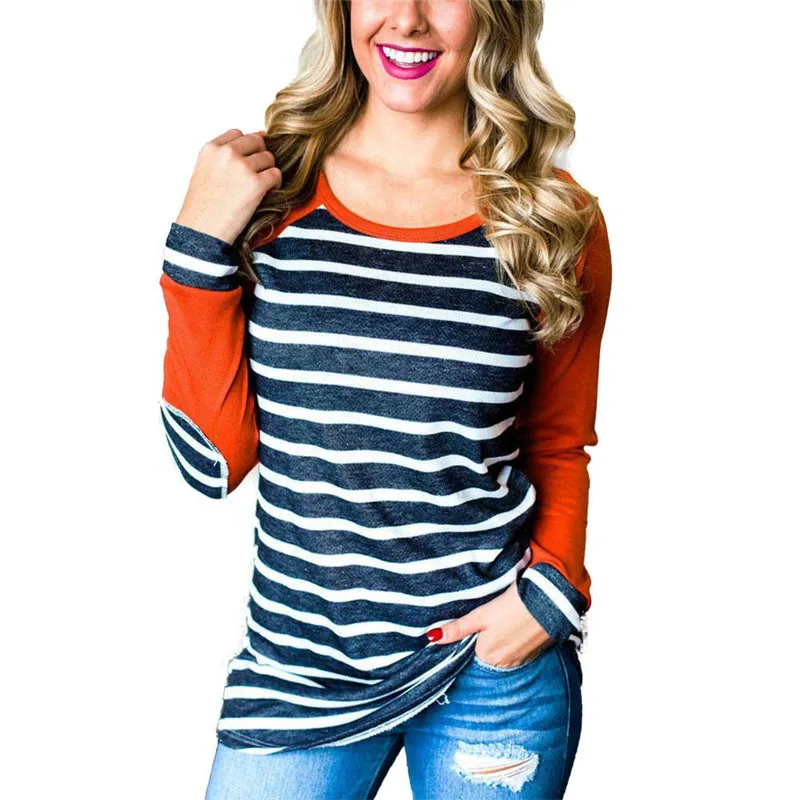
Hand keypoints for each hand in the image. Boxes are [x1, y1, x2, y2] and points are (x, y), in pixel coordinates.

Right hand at [176, 128, 281, 244]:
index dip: (245, 148)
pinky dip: (276, 183)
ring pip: (269, 158)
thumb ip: (221, 158)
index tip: (245, 162)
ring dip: (268, 171)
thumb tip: (248, 149)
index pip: (238, 134)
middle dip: (259, 156)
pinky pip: (276, 174)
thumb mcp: (203, 172)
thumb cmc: (202, 209)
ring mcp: (242, 167)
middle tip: (256, 174)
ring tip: (259, 187)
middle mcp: (226, 153)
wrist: (201, 232)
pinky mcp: (256, 184)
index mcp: (211, 149)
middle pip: (257, 141)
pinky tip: (267, 193)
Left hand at [426, 583, 552, 667]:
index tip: (472, 626)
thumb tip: (431, 638)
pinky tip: (515, 626)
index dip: (468, 639)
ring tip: (502, 622)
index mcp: (486, 656)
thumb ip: (457, 628)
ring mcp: (520, 660)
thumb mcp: (481, 615)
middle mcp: (503, 664)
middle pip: (485, 654)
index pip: (469, 653)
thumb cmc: (513, 606)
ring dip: (500, 642)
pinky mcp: (534, 654)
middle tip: (488, 621)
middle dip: (484, 641)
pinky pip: (517, 652)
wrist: (551, 602)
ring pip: (502, 653)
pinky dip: (515, 642)